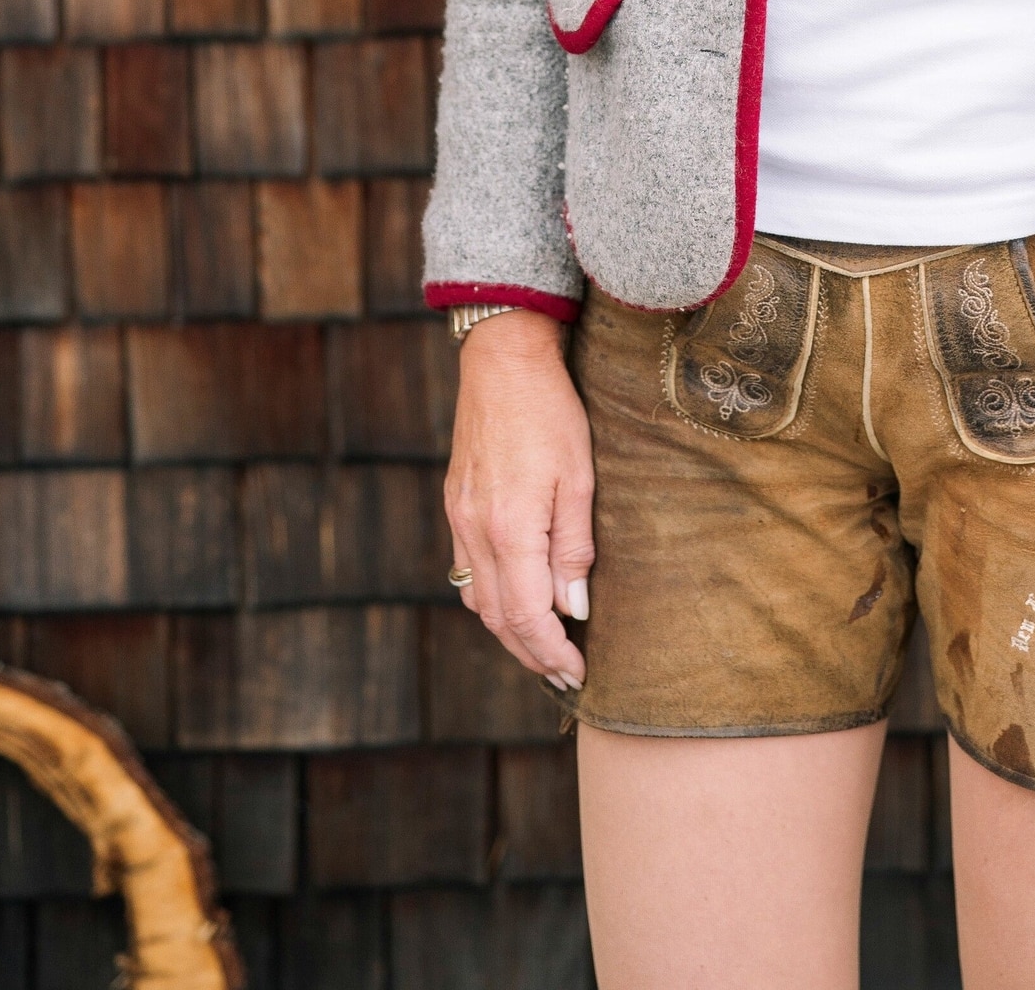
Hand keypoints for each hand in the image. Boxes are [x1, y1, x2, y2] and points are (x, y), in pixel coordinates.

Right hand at [444, 310, 595, 688]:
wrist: (503, 360)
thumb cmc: (551, 412)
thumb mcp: (580, 478)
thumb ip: (573, 548)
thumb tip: (574, 610)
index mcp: (510, 528)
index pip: (527, 616)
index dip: (552, 653)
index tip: (577, 673)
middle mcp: (475, 531)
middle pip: (498, 618)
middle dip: (531, 653)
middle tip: (564, 674)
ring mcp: (459, 518)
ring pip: (477, 599)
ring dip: (509, 631)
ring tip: (545, 646)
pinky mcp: (455, 505)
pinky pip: (467, 570)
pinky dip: (492, 597)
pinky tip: (517, 598)